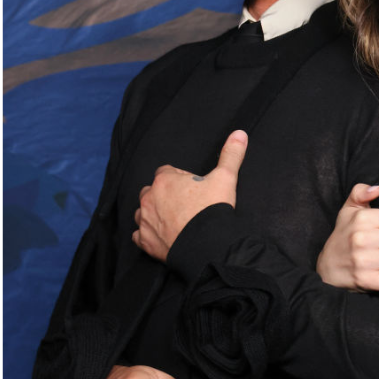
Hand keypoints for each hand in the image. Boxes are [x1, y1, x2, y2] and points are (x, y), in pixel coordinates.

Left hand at [132, 130, 246, 261]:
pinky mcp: (145, 241)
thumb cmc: (212, 210)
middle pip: (151, 191)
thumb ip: (230, 155)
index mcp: (164, 180)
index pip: (166, 172)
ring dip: (153, 214)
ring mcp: (145, 220)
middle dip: (163, 196)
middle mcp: (149, 198)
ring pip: (142, 212)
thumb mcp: (225, 178)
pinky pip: (138, 235)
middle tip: (183, 206)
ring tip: (171, 221)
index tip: (191, 189)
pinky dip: (146, 235)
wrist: (207, 245)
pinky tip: (160, 237)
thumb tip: (240, 134)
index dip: (179, 180)